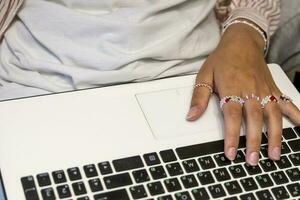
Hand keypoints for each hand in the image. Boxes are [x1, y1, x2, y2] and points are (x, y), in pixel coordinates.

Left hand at [186, 22, 299, 165]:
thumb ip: (199, 97)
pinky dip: (296, 114)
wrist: (241, 41)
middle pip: (254, 120)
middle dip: (254, 142)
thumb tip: (191, 116)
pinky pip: (286, 102)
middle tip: (253, 161)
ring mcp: (265, 90)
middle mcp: (251, 91)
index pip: (232, 117)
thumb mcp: (204, 75)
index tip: (230, 153)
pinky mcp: (273, 87)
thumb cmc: (222, 59)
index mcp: (232, 89)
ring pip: (272, 116)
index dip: (231, 136)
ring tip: (274, 154)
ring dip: (274, 136)